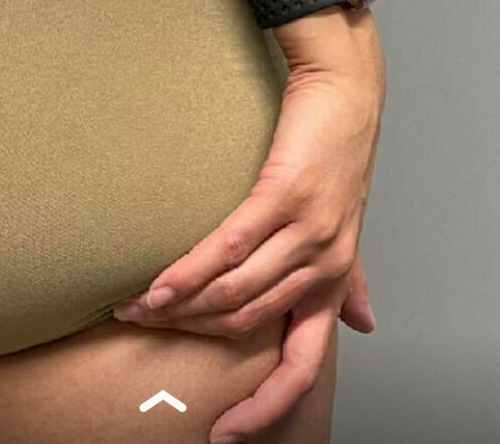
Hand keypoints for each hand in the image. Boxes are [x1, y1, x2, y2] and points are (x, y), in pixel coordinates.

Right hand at [112, 54, 385, 442]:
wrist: (345, 89)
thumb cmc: (340, 153)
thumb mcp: (349, 225)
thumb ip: (350, 280)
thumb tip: (364, 326)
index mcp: (334, 280)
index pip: (303, 364)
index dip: (265, 406)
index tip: (226, 433)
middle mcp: (323, 263)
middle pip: (246, 323)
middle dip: (190, 334)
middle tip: (143, 328)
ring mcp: (306, 231)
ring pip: (232, 292)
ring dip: (178, 305)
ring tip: (135, 305)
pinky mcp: (283, 196)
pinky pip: (227, 248)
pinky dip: (188, 272)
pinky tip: (159, 285)